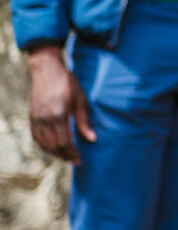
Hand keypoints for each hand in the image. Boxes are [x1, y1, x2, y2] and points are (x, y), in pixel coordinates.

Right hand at [27, 46, 95, 163]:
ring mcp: (36, 119)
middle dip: (64, 156)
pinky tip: (53, 147)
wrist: (47, 70)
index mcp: (59, 115)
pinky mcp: (31, 117)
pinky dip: (44, 146)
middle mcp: (45, 119)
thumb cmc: (68, 83)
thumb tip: (92, 139)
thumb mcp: (81, 99)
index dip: (72, 154)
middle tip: (74, 160)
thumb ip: (84, 121)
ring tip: (66, 156)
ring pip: (43, 144)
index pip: (64, 142)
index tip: (79, 161)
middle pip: (53, 146)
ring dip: (54, 153)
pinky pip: (36, 137)